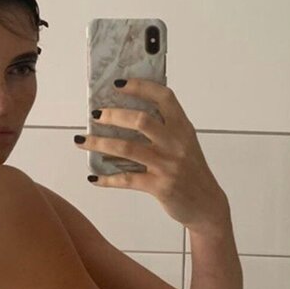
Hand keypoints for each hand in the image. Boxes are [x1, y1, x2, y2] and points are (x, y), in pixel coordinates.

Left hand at [73, 78, 229, 232]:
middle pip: (141, 120)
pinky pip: (126, 179)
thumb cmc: (191, 171)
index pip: (164, 97)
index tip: (119, 84)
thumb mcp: (185, 143)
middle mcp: (176, 143)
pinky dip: (106, 178)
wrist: (207, 204)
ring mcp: (168, 165)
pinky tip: (93, 177)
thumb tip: (125, 115)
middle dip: (113, 115)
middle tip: (95, 115)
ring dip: (99, 143)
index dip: (141, 87)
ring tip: (81, 140)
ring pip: (127, 148)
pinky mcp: (159, 187)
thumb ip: (164, 128)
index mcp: (183, 127)